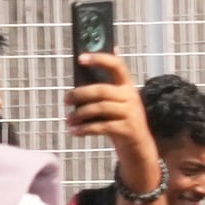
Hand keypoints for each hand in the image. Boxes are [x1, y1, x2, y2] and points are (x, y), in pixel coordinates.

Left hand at [66, 50, 159, 191]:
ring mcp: (131, 113)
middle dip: (80, 94)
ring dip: (79, 114)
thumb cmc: (120, 120)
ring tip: (68, 120)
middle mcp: (131, 96)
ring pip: (100, 108)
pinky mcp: (127, 129)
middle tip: (65, 100)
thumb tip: (85, 62)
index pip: (117, 65)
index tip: (81, 57)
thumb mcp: (116, 102)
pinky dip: (85, 129)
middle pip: (102, 90)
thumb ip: (103, 87)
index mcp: (127, 85)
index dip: (100, 59)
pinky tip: (74, 131)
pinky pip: (102, 127)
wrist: (138, 146)